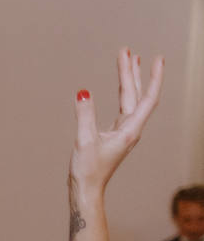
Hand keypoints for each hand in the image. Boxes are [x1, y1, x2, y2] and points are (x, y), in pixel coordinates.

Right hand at [69, 49, 162, 197]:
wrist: (87, 190)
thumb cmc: (88, 170)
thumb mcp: (84, 141)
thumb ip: (85, 115)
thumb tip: (83, 92)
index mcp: (130, 130)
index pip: (147, 98)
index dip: (153, 77)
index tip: (157, 59)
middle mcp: (130, 129)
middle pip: (135, 94)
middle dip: (132, 72)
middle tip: (127, 50)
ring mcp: (124, 131)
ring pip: (129, 100)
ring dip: (128, 80)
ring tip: (128, 60)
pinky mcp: (115, 135)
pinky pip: (122, 108)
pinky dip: (121, 93)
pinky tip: (119, 86)